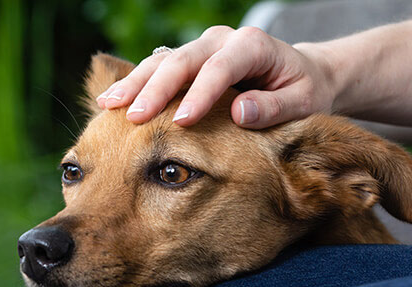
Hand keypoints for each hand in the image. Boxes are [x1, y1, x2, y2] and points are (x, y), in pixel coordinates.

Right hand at [96, 26, 336, 128]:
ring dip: (134, 85)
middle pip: (181, 61)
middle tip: (133, 117)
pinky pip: (156, 71)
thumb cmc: (303, 93)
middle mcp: (221, 40)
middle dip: (154, 89)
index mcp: (252, 45)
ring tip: (108, 106)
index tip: (181, 122)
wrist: (300, 76)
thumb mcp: (303, 103)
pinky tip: (108, 103)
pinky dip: (133, 86)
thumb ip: (275, 108)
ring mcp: (201, 49)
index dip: (199, 94)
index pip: (219, 68)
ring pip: (161, 62)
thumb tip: (239, 112)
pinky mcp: (186, 62)